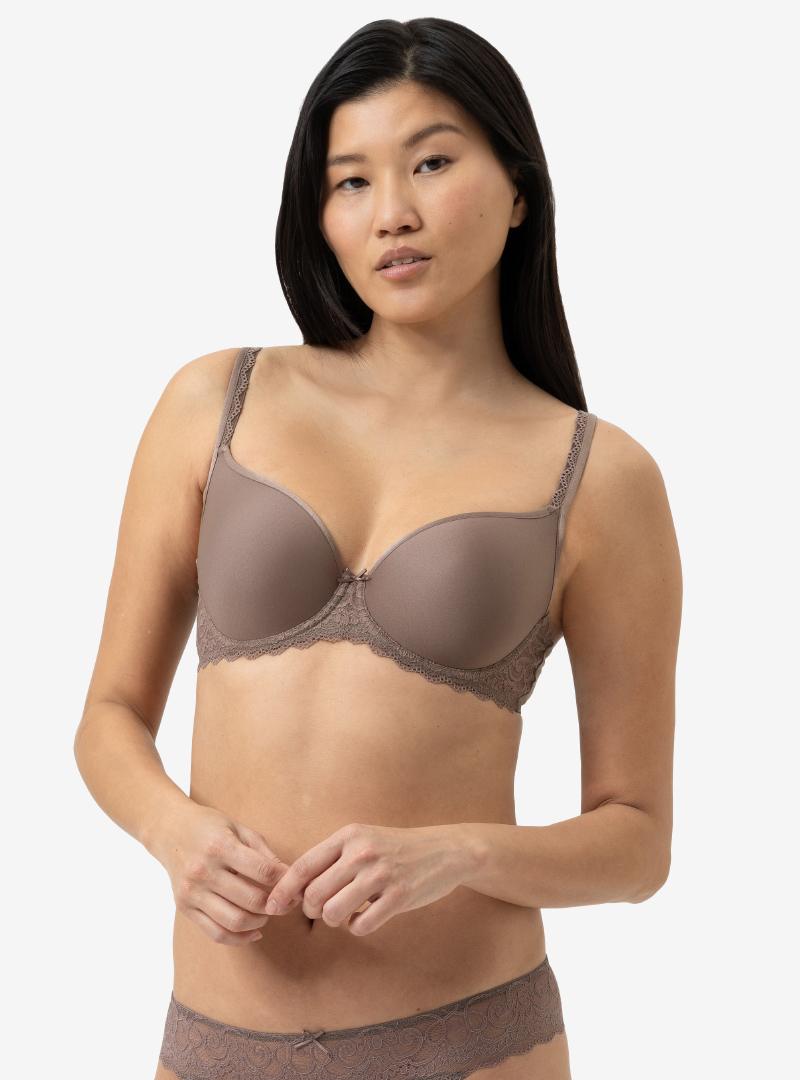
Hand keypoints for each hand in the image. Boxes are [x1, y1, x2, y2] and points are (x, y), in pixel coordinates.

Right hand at [152, 801, 289, 946]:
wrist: (169, 830)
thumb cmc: (210, 826)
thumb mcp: (239, 828)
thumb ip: (264, 852)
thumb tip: (289, 876)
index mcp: (221, 846)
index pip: (263, 871)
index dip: (285, 881)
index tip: (296, 885)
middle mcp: (204, 871)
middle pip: (251, 900)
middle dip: (276, 905)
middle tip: (286, 903)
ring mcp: (192, 892)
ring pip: (235, 921)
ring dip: (259, 922)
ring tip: (267, 913)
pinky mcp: (185, 908)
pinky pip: (216, 934)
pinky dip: (239, 939)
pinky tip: (254, 932)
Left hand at [265, 822, 476, 935]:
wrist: (444, 850)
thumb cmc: (395, 849)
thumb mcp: (363, 840)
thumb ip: (332, 859)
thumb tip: (294, 890)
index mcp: (349, 836)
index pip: (303, 866)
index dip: (283, 891)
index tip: (271, 907)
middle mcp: (362, 852)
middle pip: (314, 895)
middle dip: (311, 910)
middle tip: (324, 910)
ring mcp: (381, 874)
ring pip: (334, 913)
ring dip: (335, 920)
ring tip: (347, 913)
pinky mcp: (399, 895)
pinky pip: (361, 925)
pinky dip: (358, 927)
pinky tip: (366, 917)